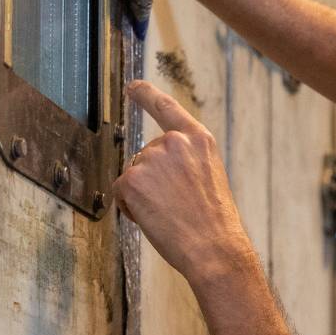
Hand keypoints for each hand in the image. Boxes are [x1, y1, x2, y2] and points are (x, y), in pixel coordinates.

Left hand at [113, 81, 257, 285]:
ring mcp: (151, 158)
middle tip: (175, 207)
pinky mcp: (132, 179)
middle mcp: (174, 142)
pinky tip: (154, 219)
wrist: (214, 248)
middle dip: (152, 181)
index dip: (146, 94)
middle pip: (145, 156)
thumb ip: (185, 163)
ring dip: (143, 196)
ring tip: (170, 215)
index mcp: (198, 140)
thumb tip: (156, 172)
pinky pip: (120, 193)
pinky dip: (131, 208)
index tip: (132, 86)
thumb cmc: (214, 224)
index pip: (167, 108)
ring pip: (133, 176)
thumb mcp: (208, 179)